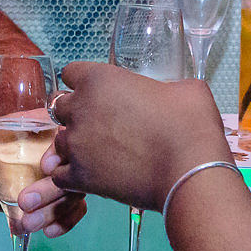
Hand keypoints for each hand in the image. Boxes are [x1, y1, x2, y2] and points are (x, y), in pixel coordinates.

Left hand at [0, 118, 88, 237]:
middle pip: (71, 169)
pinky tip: (49, 230)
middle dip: (51, 190)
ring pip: (73, 193)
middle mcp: (60, 152)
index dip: (59, 152)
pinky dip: (65, 222)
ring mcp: (63, 175)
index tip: (44, 167)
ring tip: (28, 223)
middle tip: (24, 202)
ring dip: (54, 212)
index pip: (64, 136)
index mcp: (45, 127)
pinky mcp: (60, 197)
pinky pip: (74, 210)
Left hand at [19, 62, 231, 218]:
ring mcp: (77, 145)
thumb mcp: (182, 88)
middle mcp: (80, 109)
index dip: (84, 83)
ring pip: (60, 142)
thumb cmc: (190, 123)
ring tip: (99, 154)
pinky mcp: (80, 177)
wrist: (190, 169)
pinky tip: (93, 176)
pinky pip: (61, 175)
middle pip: (61, 108)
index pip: (71, 73)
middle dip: (77, 114)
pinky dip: (73, 176)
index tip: (99, 94)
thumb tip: (165, 94)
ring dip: (75, 146)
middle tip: (102, 125)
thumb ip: (161, 86)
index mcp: (99, 79)